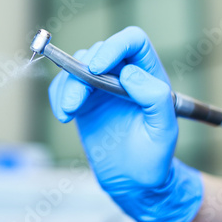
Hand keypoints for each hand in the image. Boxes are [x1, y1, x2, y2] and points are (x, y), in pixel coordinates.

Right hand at [49, 26, 201, 220]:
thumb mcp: (163, 130)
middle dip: (82, 74)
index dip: (114, 46)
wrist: (132, 180)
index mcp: (149, 75)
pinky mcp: (83, 98)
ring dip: (67, 86)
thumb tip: (129, 73)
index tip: (97, 67)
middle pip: (97, 50)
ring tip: (68, 113)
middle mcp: (123, 74)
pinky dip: (58, 95)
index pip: (133, 40)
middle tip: (75, 104)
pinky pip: (63, 84)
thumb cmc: (154, 157)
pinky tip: (64, 115)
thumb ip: (154, 99)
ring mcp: (101, 85)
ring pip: (76, 65)